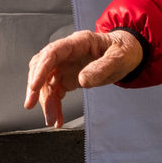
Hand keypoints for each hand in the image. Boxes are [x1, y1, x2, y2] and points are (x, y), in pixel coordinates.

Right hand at [23, 30, 142, 128]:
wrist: (128, 53)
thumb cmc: (123, 51)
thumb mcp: (119, 58)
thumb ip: (102, 68)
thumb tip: (82, 80)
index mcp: (79, 42)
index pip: (53, 52)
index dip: (41, 68)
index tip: (34, 86)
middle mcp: (68, 52)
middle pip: (42, 66)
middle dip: (36, 86)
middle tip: (33, 105)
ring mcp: (66, 64)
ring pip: (46, 81)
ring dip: (46, 101)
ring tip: (52, 120)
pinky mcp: (67, 76)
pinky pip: (54, 91)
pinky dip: (54, 105)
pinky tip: (57, 118)